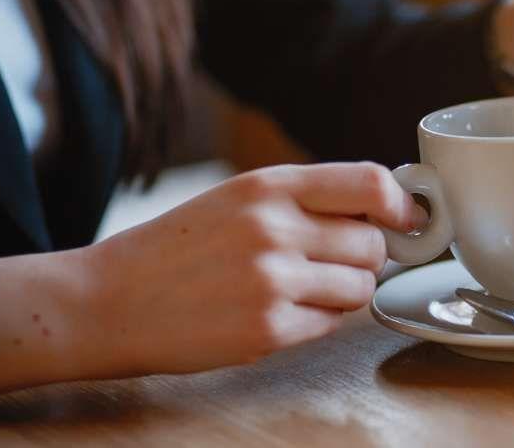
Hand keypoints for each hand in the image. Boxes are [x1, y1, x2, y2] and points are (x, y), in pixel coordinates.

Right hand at [83, 162, 424, 374]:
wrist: (107, 301)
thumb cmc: (176, 248)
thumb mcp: (237, 198)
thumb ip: (304, 198)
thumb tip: (381, 209)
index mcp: (269, 186)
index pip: (370, 183)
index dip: (401, 205)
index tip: (406, 220)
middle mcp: (274, 228)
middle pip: (373, 243)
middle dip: (364, 257)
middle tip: (331, 264)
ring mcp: (272, 280)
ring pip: (360, 287)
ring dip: (343, 291)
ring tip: (299, 289)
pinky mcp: (268, 329)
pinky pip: (331, 324)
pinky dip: (316, 321)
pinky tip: (277, 313)